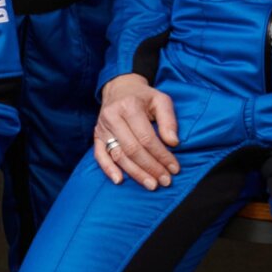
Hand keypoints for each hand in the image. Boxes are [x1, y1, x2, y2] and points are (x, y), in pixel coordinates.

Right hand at [93, 74, 181, 189]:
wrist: (120, 87)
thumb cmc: (143, 96)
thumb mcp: (161, 100)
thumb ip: (169, 120)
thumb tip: (173, 143)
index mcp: (129, 106)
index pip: (147, 138)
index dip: (161, 155)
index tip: (174, 168)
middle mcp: (113, 116)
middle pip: (133, 149)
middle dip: (151, 168)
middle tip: (165, 181)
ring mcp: (102, 127)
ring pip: (118, 155)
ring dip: (136, 173)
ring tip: (151, 184)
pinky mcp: (96, 135)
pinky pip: (99, 155)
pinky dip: (108, 169)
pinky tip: (119, 180)